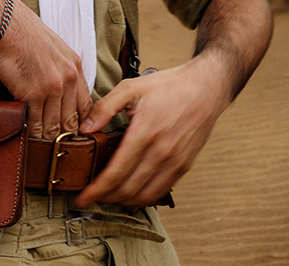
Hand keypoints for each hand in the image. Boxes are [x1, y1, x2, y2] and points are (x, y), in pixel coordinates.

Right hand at [0, 0, 92, 139]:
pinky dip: (33, 135)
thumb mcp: (54, 47)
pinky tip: (30, 141)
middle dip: (66, 137)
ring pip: (54, 126)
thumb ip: (61, 68)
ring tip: (45, 153)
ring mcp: (52, 87)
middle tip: (61, 151)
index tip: (75, 134)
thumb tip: (58, 87)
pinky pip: (36, 123)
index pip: (85, 104)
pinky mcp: (33, 94)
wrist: (6, 25)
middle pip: (72, 119)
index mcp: (75, 66)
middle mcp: (68, 78)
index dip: (81, 123)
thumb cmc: (24, 33)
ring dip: (49, 140)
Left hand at [75, 56, 230, 207]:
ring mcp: (175, 162)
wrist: (204, 88)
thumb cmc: (169, 86)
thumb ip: (105, 107)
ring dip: (124, 201)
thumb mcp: (131, 87)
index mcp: (145, 132)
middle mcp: (161, 152)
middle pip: (128, 189)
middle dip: (106, 198)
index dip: (97, 189)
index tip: (84, 196)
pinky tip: (132, 191)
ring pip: (145, 195)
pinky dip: (143, 197)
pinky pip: (161, 191)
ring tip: (109, 196)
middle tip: (92, 197)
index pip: (116, 172)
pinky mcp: (184, 166)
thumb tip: (85, 128)